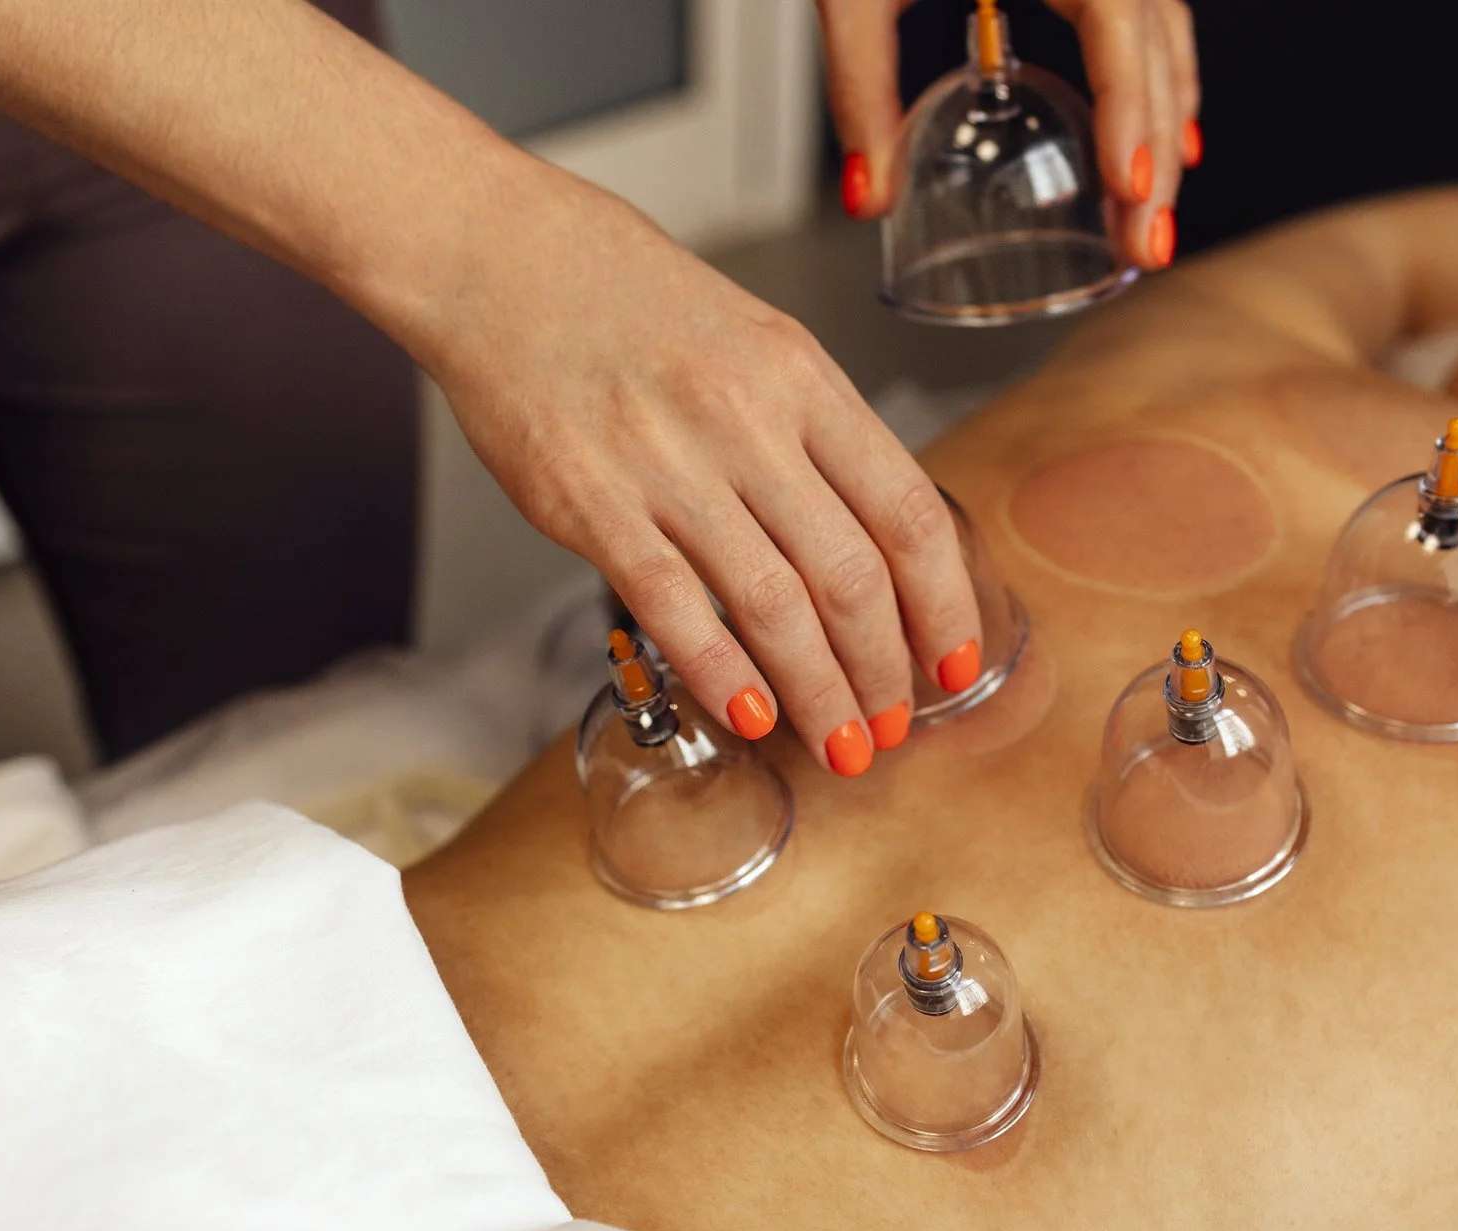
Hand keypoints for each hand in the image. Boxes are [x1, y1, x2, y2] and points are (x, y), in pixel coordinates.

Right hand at [416, 166, 982, 775]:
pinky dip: (721, 673)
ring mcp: (667, 464)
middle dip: (882, 671)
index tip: (956, 659)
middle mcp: (745, 420)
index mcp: (802, 377)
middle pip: (849, 576)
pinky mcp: (590, 505)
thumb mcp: (756, 343)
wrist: (501, 261)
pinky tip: (750, 713)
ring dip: (817, 692)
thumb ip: (815, 436)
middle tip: (890, 727)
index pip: (906, 510)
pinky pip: (673, 608)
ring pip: (772, 606)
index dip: (944, 602)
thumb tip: (875, 544)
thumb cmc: (628, 302)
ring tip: (837, 741)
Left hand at [818, 0, 1198, 272]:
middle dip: (1156, 148)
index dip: (1131, 109)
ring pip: (1160, 31)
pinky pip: (1142, 13)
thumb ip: (860, 86)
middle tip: (1145, 244)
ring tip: (1149, 213)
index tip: (1131, 184)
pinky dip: (1150, 78)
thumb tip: (870, 197)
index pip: (1119, 23)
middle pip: (1153, 41)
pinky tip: (1154, 134)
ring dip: (1161, 123)